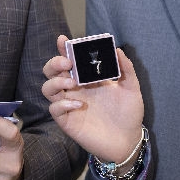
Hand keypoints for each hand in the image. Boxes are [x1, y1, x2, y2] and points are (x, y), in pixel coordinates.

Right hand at [42, 35, 144, 163]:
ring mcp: (69, 104)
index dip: (64, 49)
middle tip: (68, 63)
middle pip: (52, 72)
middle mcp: (75, 89)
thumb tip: (118, 50)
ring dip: (55, 82)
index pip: (71, 60)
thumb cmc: (129, 114)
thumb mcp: (131, 89)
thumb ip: (126, 69)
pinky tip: (79, 105)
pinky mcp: (67, 121)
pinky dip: (63, 104)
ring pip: (47, 88)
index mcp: (88, 78)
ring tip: (72, 82)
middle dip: (55, 63)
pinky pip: (54, 109)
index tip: (63, 39)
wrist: (128, 140)